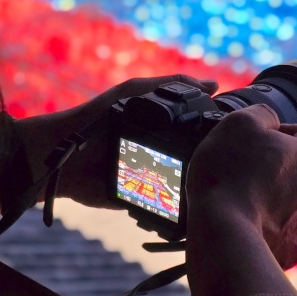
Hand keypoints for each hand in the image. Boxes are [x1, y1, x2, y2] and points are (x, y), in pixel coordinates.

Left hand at [10, 75, 218, 210]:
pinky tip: (190, 206)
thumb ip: (170, 86)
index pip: (197, 135)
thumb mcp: (133, 93)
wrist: (58, 155)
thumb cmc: (94, 117)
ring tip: (212, 188)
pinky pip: (162, 209)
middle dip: (209, 167)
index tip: (237, 142)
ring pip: (183, 187)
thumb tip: (213, 85)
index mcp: (161, 129)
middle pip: (195, 163)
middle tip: (226, 170)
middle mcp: (160, 154)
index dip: (216, 140)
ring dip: (195, 189)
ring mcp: (150, 179)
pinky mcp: (137, 201)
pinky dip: (174, 210)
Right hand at [185, 104, 296, 268]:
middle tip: (253, 172)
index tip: (266, 140)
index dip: (289, 133)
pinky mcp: (291, 250)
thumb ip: (261, 114)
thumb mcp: (238, 123)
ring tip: (256, 204)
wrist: (224, 231)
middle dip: (286, 170)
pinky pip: (290, 238)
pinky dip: (277, 234)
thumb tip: (270, 119)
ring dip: (286, 203)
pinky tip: (256, 231)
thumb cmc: (228, 175)